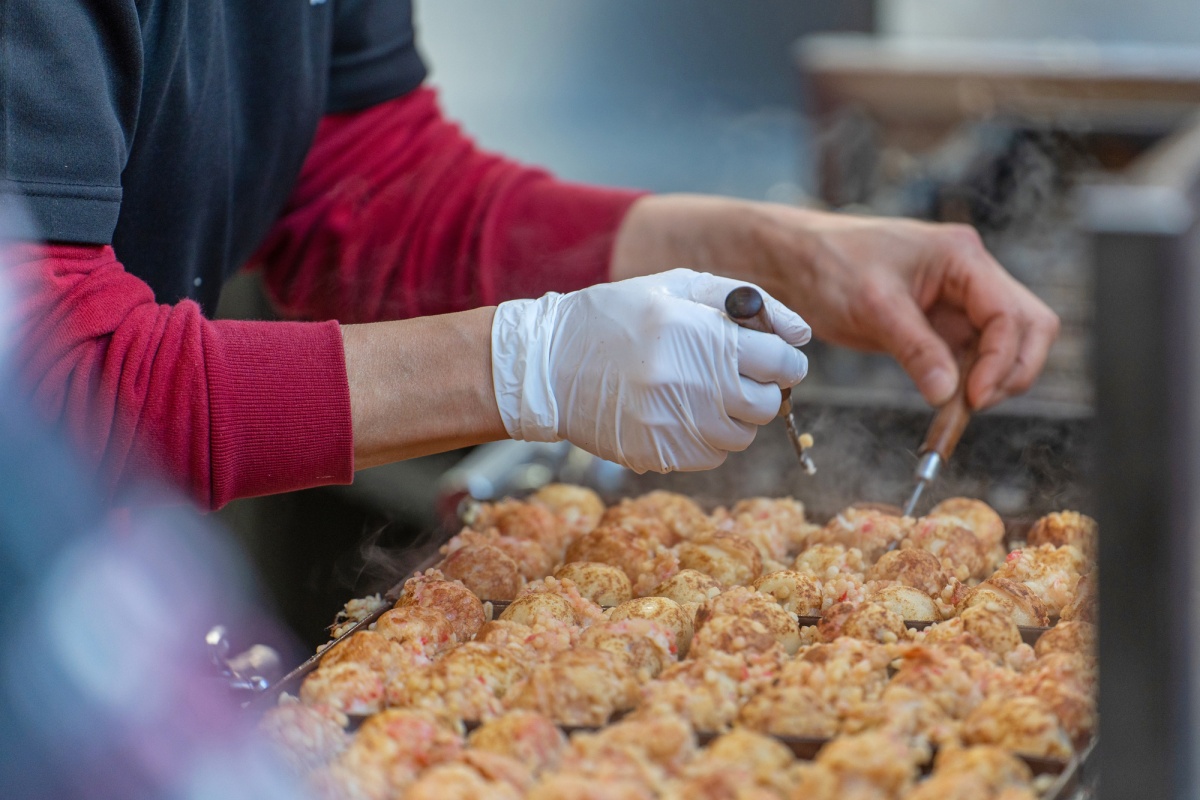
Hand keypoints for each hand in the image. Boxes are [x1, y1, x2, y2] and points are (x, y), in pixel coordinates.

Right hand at [491, 269, 809, 472]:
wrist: (548, 363)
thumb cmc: (618, 316)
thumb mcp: (678, 287)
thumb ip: (747, 303)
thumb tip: (801, 334)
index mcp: (699, 334)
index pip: (780, 362)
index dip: (783, 360)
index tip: (771, 358)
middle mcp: (690, 382)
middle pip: (766, 404)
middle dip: (760, 390)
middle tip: (735, 376)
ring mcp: (673, 423)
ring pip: (741, 436)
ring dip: (733, 416)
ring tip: (701, 393)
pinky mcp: (658, 453)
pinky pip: (711, 456)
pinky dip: (706, 438)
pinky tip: (679, 413)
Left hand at [612, 195, 1059, 408]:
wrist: (792, 262)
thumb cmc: (828, 265)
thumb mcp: (872, 306)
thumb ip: (915, 348)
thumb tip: (949, 393)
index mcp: (962, 257)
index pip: (1011, 313)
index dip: (1001, 359)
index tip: (974, 397)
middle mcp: (970, 275)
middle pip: (1026, 327)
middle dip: (1010, 370)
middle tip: (975, 405)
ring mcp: (957, 300)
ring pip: (1003, 346)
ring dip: (989, 381)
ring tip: (955, 412)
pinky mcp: (938, 324)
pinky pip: (969, 357)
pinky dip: (964, 383)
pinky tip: (947, 407)